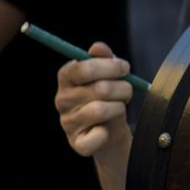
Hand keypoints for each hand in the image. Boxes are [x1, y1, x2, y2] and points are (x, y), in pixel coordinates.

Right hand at [54, 43, 135, 158]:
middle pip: (99, 89)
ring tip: (120, 106)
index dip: (109, 67)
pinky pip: (95, 137)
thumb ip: (104, 58)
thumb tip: (98, 47)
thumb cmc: (109, 95)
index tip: (125, 68)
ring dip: (119, 107)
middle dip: (122, 88)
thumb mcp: (109, 74)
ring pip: (100, 110)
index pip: (82, 68)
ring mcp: (67, 122)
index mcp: (66, 78)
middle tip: (127, 90)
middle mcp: (62, 100)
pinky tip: (106, 129)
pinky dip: (106, 133)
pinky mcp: (77, 143)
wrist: (110, 129)